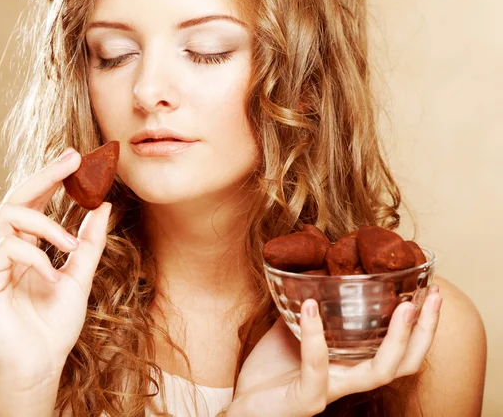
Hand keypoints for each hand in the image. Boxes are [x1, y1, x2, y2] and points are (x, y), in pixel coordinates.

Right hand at [0, 148, 111, 390]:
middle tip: (73, 158)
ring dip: (47, 224)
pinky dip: (36, 256)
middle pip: (16, 198)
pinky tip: (51, 276)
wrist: (41, 364)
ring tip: (71, 246)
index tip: (76, 159)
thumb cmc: (56, 324)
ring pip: (10, 216)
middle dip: (45, 175)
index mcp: (24, 247)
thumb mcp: (80, 276)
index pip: (33, 203)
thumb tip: (103, 206)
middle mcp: (2, 249)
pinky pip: (6, 248)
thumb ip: (89, 243)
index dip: (51, 179)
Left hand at [228, 285, 441, 416]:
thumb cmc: (269, 370)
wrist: (242, 405)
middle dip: (424, 332)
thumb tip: (315, 272)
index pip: (398, 353)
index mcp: (349, 366)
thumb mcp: (291, 331)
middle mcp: (347, 381)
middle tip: (433, 297)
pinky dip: (315, 336)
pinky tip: (312, 307)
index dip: (421, 328)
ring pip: (377, 372)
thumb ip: (308, 310)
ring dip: (395, 339)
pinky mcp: (306, 399)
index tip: (430, 292)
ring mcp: (329, 392)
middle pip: (402, 365)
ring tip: (403, 307)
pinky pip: (316, 367)